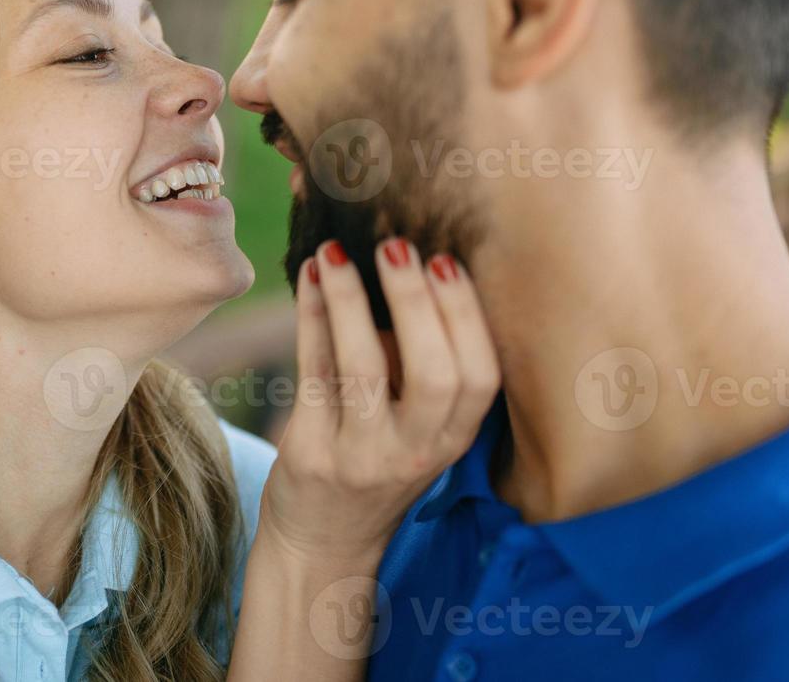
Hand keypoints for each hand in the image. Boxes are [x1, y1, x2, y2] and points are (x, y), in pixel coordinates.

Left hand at [258, 237, 500, 567]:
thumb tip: (404, 260)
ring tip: (334, 251)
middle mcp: (416, 451)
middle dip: (417, 303)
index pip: (480, 377)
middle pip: (435, 375)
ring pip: (364, 371)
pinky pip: (313, 374)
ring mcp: (363, 457)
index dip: (466, 316)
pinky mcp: (312, 455)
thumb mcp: (416, 424)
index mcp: (454, 438)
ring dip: (351, 303)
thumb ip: (417, 357)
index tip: (445, 259)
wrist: (323, 542)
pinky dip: (311, 319)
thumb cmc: (375, 458)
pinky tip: (309, 278)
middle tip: (396, 245)